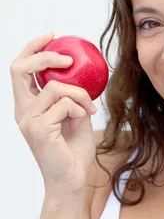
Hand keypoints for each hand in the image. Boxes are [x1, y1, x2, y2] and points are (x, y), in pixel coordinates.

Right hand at [10, 31, 96, 195]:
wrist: (72, 181)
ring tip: (88, 108)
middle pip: (19, 68)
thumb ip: (72, 98)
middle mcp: (23, 111)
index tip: (52, 37)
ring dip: (78, 93)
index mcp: (28, 107)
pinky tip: (84, 118)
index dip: (32, 49)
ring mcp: (28, 120)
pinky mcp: (39, 129)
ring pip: (53, 87)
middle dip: (45, 57)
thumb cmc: (75, 152)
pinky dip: (79, 107)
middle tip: (68, 60)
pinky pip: (64, 104)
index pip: (20, 70)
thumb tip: (82, 76)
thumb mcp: (76, 117)